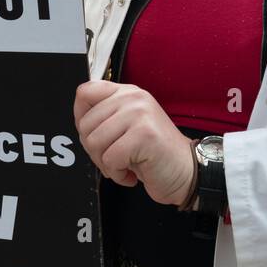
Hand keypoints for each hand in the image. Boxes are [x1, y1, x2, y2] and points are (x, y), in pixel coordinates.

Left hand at [74, 80, 195, 207]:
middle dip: (94, 151)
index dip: (80, 117)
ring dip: (105, 164)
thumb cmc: (154, 154)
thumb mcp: (128, 126)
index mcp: (127, 93)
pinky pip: (110, 158)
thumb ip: (106, 117)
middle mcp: (133, 98)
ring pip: (94, 142)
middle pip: (85, 124)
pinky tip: (131, 172)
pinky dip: (117, 173)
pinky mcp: (144, 135)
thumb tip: (79, 121)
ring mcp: (140, 114)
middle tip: (113, 158)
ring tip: (124, 164)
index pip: (85, 92)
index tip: (94, 134)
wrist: (186, 172)